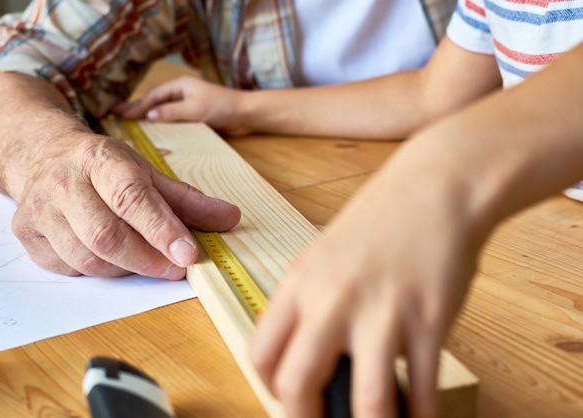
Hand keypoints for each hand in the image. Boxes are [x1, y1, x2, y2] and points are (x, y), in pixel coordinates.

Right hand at [12, 131, 240, 277]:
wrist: (44, 155)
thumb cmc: (104, 167)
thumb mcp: (147, 172)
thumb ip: (188, 199)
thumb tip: (231, 218)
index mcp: (98, 158)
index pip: (131, 197)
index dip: (162, 229)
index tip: (189, 254)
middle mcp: (62, 182)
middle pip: (105, 235)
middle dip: (147, 259)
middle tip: (176, 267)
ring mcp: (38, 210)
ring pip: (87, 258)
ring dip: (125, 268)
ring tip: (146, 260)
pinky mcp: (27, 235)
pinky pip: (68, 268)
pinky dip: (97, 271)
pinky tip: (111, 257)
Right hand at [113, 76, 251, 135]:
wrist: (246, 114)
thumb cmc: (222, 107)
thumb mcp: (194, 109)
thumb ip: (171, 112)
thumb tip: (149, 116)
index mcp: (180, 86)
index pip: (153, 97)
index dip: (136, 106)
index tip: (120, 114)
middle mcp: (182, 92)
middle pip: (155, 101)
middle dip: (137, 108)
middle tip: (117, 115)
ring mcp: (188, 104)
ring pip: (163, 110)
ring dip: (148, 116)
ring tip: (130, 123)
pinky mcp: (194, 115)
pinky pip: (173, 118)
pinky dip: (161, 123)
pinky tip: (155, 131)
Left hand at [249, 142, 481, 416]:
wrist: (435, 186)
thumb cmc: (380, 219)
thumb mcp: (324, 255)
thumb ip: (309, 303)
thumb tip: (306, 354)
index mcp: (300, 283)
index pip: (261, 354)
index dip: (270, 389)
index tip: (289, 397)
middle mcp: (333, 300)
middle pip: (296, 384)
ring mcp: (382, 312)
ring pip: (366, 401)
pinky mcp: (429, 319)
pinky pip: (423, 388)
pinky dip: (419, 414)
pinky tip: (418, 415)